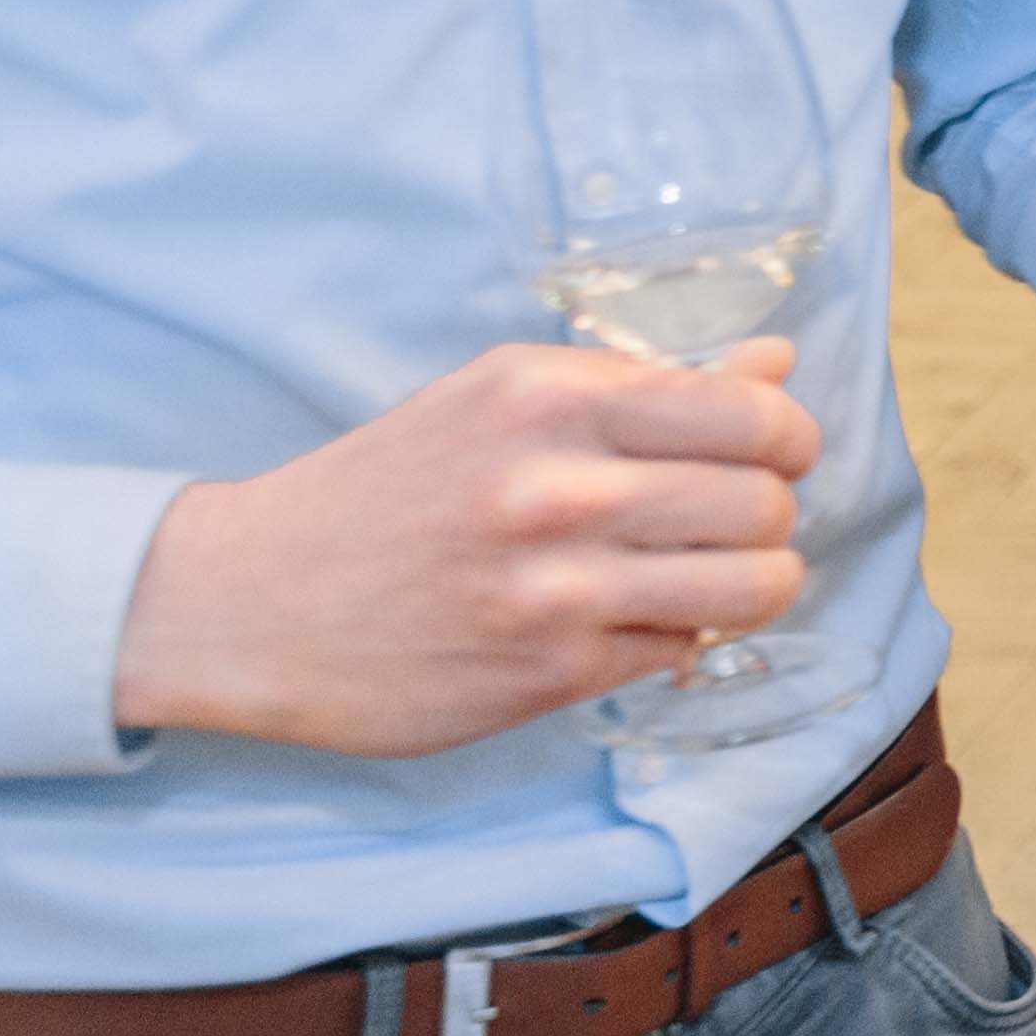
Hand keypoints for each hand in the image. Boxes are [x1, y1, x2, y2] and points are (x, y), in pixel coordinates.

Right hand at [106, 338, 822, 754]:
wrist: (247, 601)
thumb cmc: (387, 488)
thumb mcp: (502, 400)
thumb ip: (646, 384)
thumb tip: (777, 363)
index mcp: (553, 398)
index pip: (754, 414)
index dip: (787, 438)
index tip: (773, 452)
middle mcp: (563, 488)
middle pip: (767, 504)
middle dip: (767, 515)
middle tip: (729, 521)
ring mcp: (560, 589)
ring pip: (752, 587)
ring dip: (750, 586)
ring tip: (707, 577)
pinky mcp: (552, 673)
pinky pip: (682, 649)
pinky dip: (673, 637)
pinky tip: (624, 620)